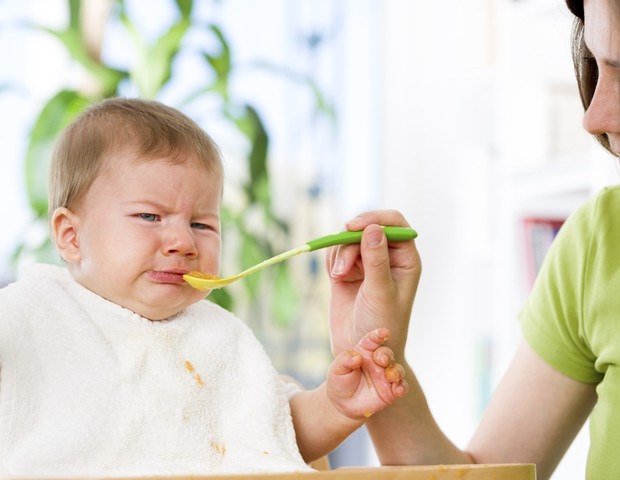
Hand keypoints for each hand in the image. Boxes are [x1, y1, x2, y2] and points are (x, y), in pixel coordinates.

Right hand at [326, 210, 420, 358]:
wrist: (360, 353)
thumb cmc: (381, 327)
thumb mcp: (380, 293)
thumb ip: (377, 260)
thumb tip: (373, 229)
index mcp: (405, 260)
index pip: (394, 224)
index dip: (375, 220)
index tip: (353, 227)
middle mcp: (387, 258)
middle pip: (367, 228)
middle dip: (351, 241)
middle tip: (341, 265)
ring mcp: (366, 264)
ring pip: (349, 239)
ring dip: (340, 254)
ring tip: (339, 277)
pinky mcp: (347, 271)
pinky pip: (337, 252)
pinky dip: (333, 260)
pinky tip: (335, 277)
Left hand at [326, 328, 407, 419]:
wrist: (342, 404)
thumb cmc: (339, 381)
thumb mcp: (337, 369)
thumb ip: (345, 360)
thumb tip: (357, 356)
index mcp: (365, 351)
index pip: (373, 340)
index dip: (379, 335)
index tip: (384, 332)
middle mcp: (377, 361)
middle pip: (387, 354)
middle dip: (386, 355)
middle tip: (382, 360)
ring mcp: (385, 376)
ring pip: (397, 370)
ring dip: (396, 371)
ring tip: (390, 376)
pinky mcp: (391, 391)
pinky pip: (401, 387)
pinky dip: (402, 387)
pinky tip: (398, 389)